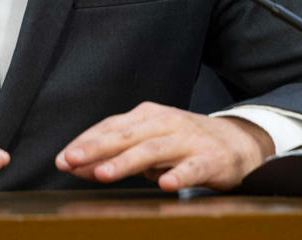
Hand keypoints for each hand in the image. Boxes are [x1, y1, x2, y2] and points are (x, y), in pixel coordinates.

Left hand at [55, 102, 272, 190]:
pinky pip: (193, 167)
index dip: (86, 142)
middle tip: (71, 161)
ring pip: (153, 150)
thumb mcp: (149, 144)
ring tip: (104, 174)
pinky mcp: (211, 159)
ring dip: (127, 161)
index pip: (110, 126)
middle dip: (97, 148)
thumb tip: (76, 166)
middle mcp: (166, 123)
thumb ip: (116, 153)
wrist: (239, 142)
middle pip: (126, 135)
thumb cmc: (185, 143)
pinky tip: (165, 184)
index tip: (62, 159)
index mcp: (148, 116)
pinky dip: (179, 174)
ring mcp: (189, 139)